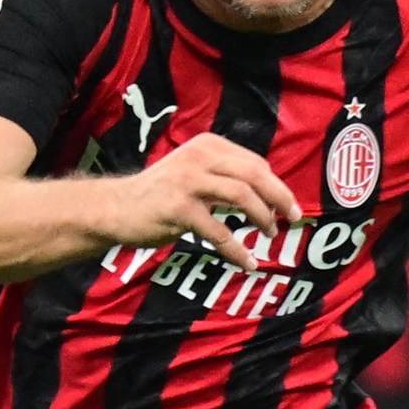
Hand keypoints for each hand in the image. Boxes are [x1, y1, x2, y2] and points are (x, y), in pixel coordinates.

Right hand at [103, 133, 298, 271]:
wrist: (115, 207)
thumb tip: (266, 194)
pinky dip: (237, 250)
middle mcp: (200, 157)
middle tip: (294, 218)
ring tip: (269, 235)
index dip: (276, 186)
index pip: (254, 163)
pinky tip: (247, 263)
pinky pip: (218, 231)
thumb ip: (223, 176)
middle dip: (279, 197)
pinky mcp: (178, 208)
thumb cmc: (158, 195)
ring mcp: (189, 181)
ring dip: (262, 218)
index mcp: (208, 146)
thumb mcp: (193, 172)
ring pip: (242, 196)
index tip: (287, 206)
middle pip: (254, 174)